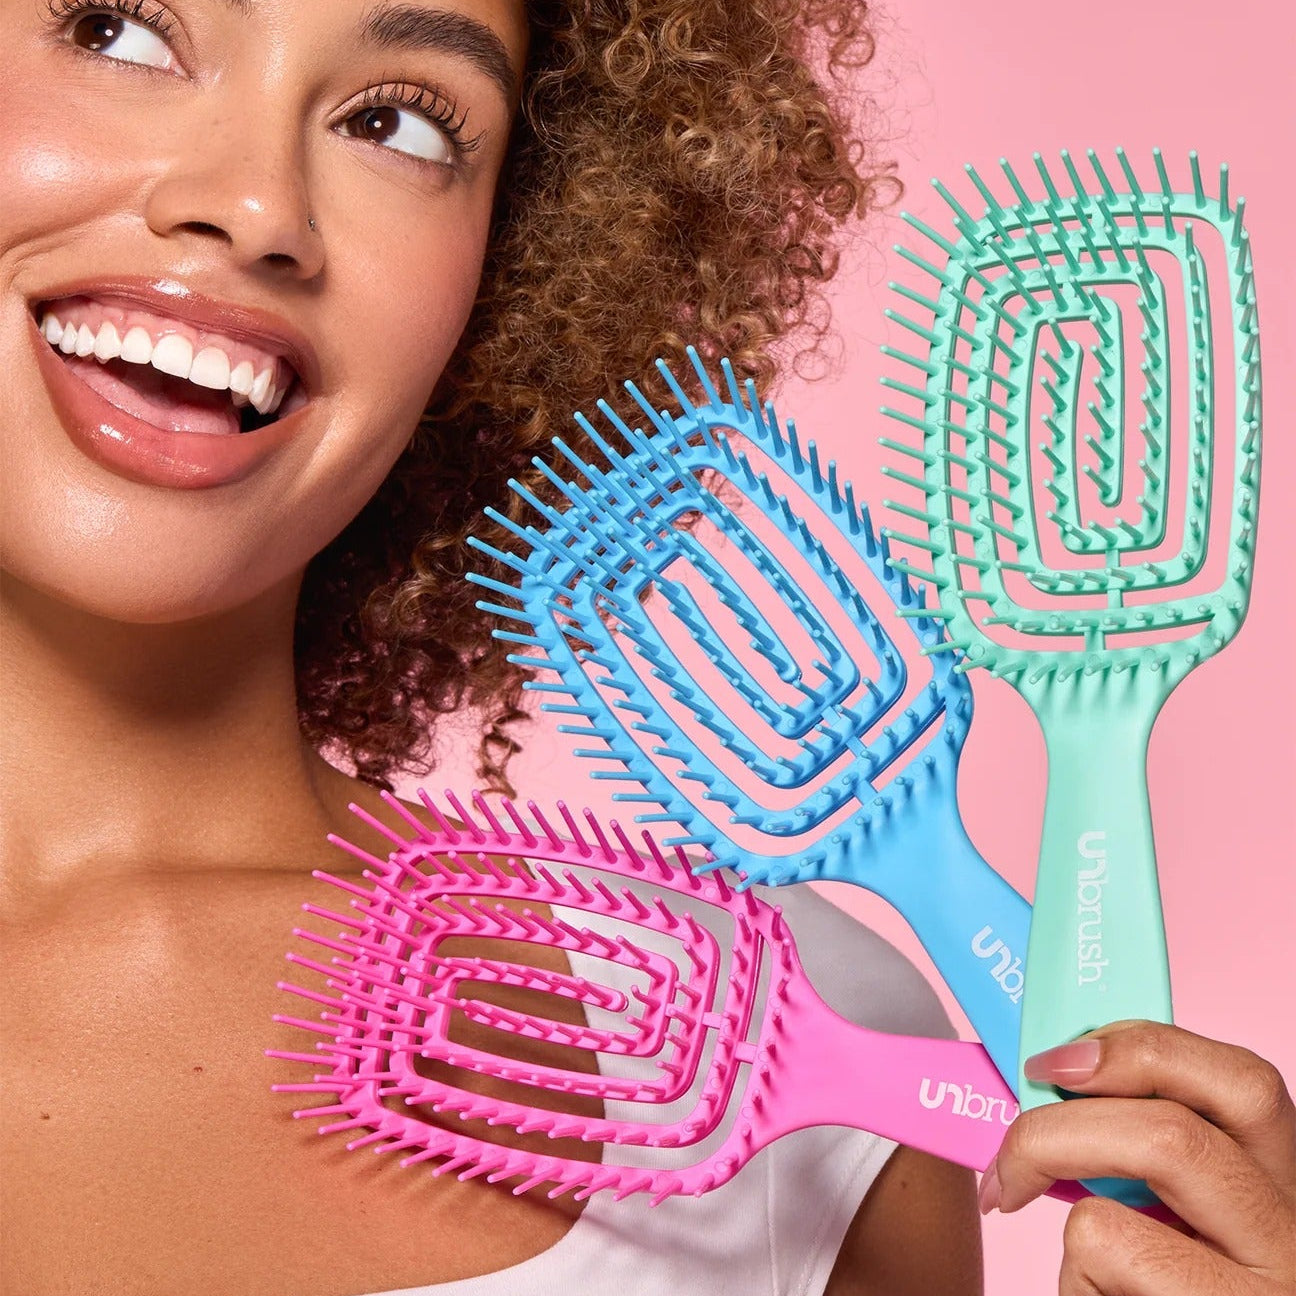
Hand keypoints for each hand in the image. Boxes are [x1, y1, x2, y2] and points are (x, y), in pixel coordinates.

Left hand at [981, 1021, 1295, 1294]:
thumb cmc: (1173, 1277)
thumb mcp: (1185, 1205)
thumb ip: (1152, 1144)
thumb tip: (1057, 1074)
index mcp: (1287, 1188)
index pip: (1246, 1085)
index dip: (1143, 1049)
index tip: (1057, 1059)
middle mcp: (1295, 1243)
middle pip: (1171, 1136)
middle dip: (1057, 1128)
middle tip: (1009, 1147)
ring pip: (1112, 1217)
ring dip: (1052, 1217)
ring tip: (1041, 1230)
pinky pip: (1100, 1273)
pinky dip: (1072, 1281)